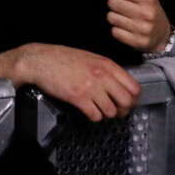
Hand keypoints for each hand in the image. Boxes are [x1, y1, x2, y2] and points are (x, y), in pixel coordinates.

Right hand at [18, 44, 141, 122]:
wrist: (40, 60)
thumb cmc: (62, 58)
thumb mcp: (90, 57)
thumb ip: (106, 69)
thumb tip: (119, 85)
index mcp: (107, 65)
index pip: (134, 87)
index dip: (133, 98)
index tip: (127, 102)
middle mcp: (102, 76)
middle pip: (126, 101)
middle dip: (122, 110)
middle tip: (116, 110)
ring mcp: (90, 87)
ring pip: (111, 111)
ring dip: (106, 114)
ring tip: (99, 110)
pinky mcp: (78, 98)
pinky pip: (95, 115)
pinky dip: (94, 117)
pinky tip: (88, 111)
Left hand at [102, 0, 171, 52]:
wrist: (162, 34)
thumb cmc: (149, 6)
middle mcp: (146, 12)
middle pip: (111, 2)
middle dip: (112, 2)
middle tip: (119, 4)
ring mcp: (142, 28)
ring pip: (111, 17)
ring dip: (113, 16)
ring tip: (123, 16)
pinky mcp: (137, 42)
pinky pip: (114, 32)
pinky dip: (117, 29)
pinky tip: (125, 28)